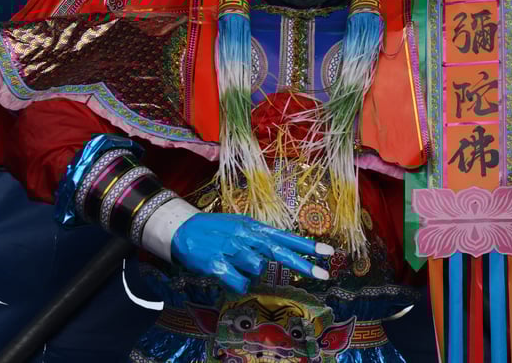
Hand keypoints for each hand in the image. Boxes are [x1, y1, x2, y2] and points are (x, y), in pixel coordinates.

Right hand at [170, 213, 333, 292]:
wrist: (182, 230)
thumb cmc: (214, 230)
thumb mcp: (240, 226)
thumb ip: (261, 238)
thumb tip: (283, 250)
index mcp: (254, 227)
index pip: (286, 237)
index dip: (308, 246)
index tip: (329, 253)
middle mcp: (246, 237)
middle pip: (280, 253)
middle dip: (303, 265)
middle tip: (325, 274)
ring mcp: (232, 250)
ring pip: (257, 270)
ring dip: (250, 273)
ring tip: (236, 265)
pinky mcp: (218, 264)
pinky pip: (239, 283)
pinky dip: (237, 284)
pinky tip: (229, 276)